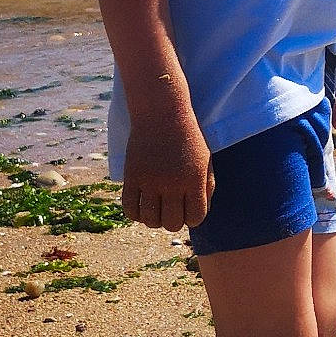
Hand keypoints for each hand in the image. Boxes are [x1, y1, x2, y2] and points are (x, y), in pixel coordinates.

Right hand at [121, 112, 213, 231]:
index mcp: (194, 179)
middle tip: (171, 208)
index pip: (196, 218)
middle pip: (172, 223)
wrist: (161, 113)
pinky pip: (130, 209)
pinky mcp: (132, 176)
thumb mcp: (205, 160)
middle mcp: (173, 183)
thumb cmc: (187, 137)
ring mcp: (150, 181)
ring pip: (150, 220)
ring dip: (154, 219)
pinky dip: (135, 213)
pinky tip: (142, 204)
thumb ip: (206, 188)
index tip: (188, 209)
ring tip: (156, 207)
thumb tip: (196, 216)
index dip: (192, 218)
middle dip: (173, 220)